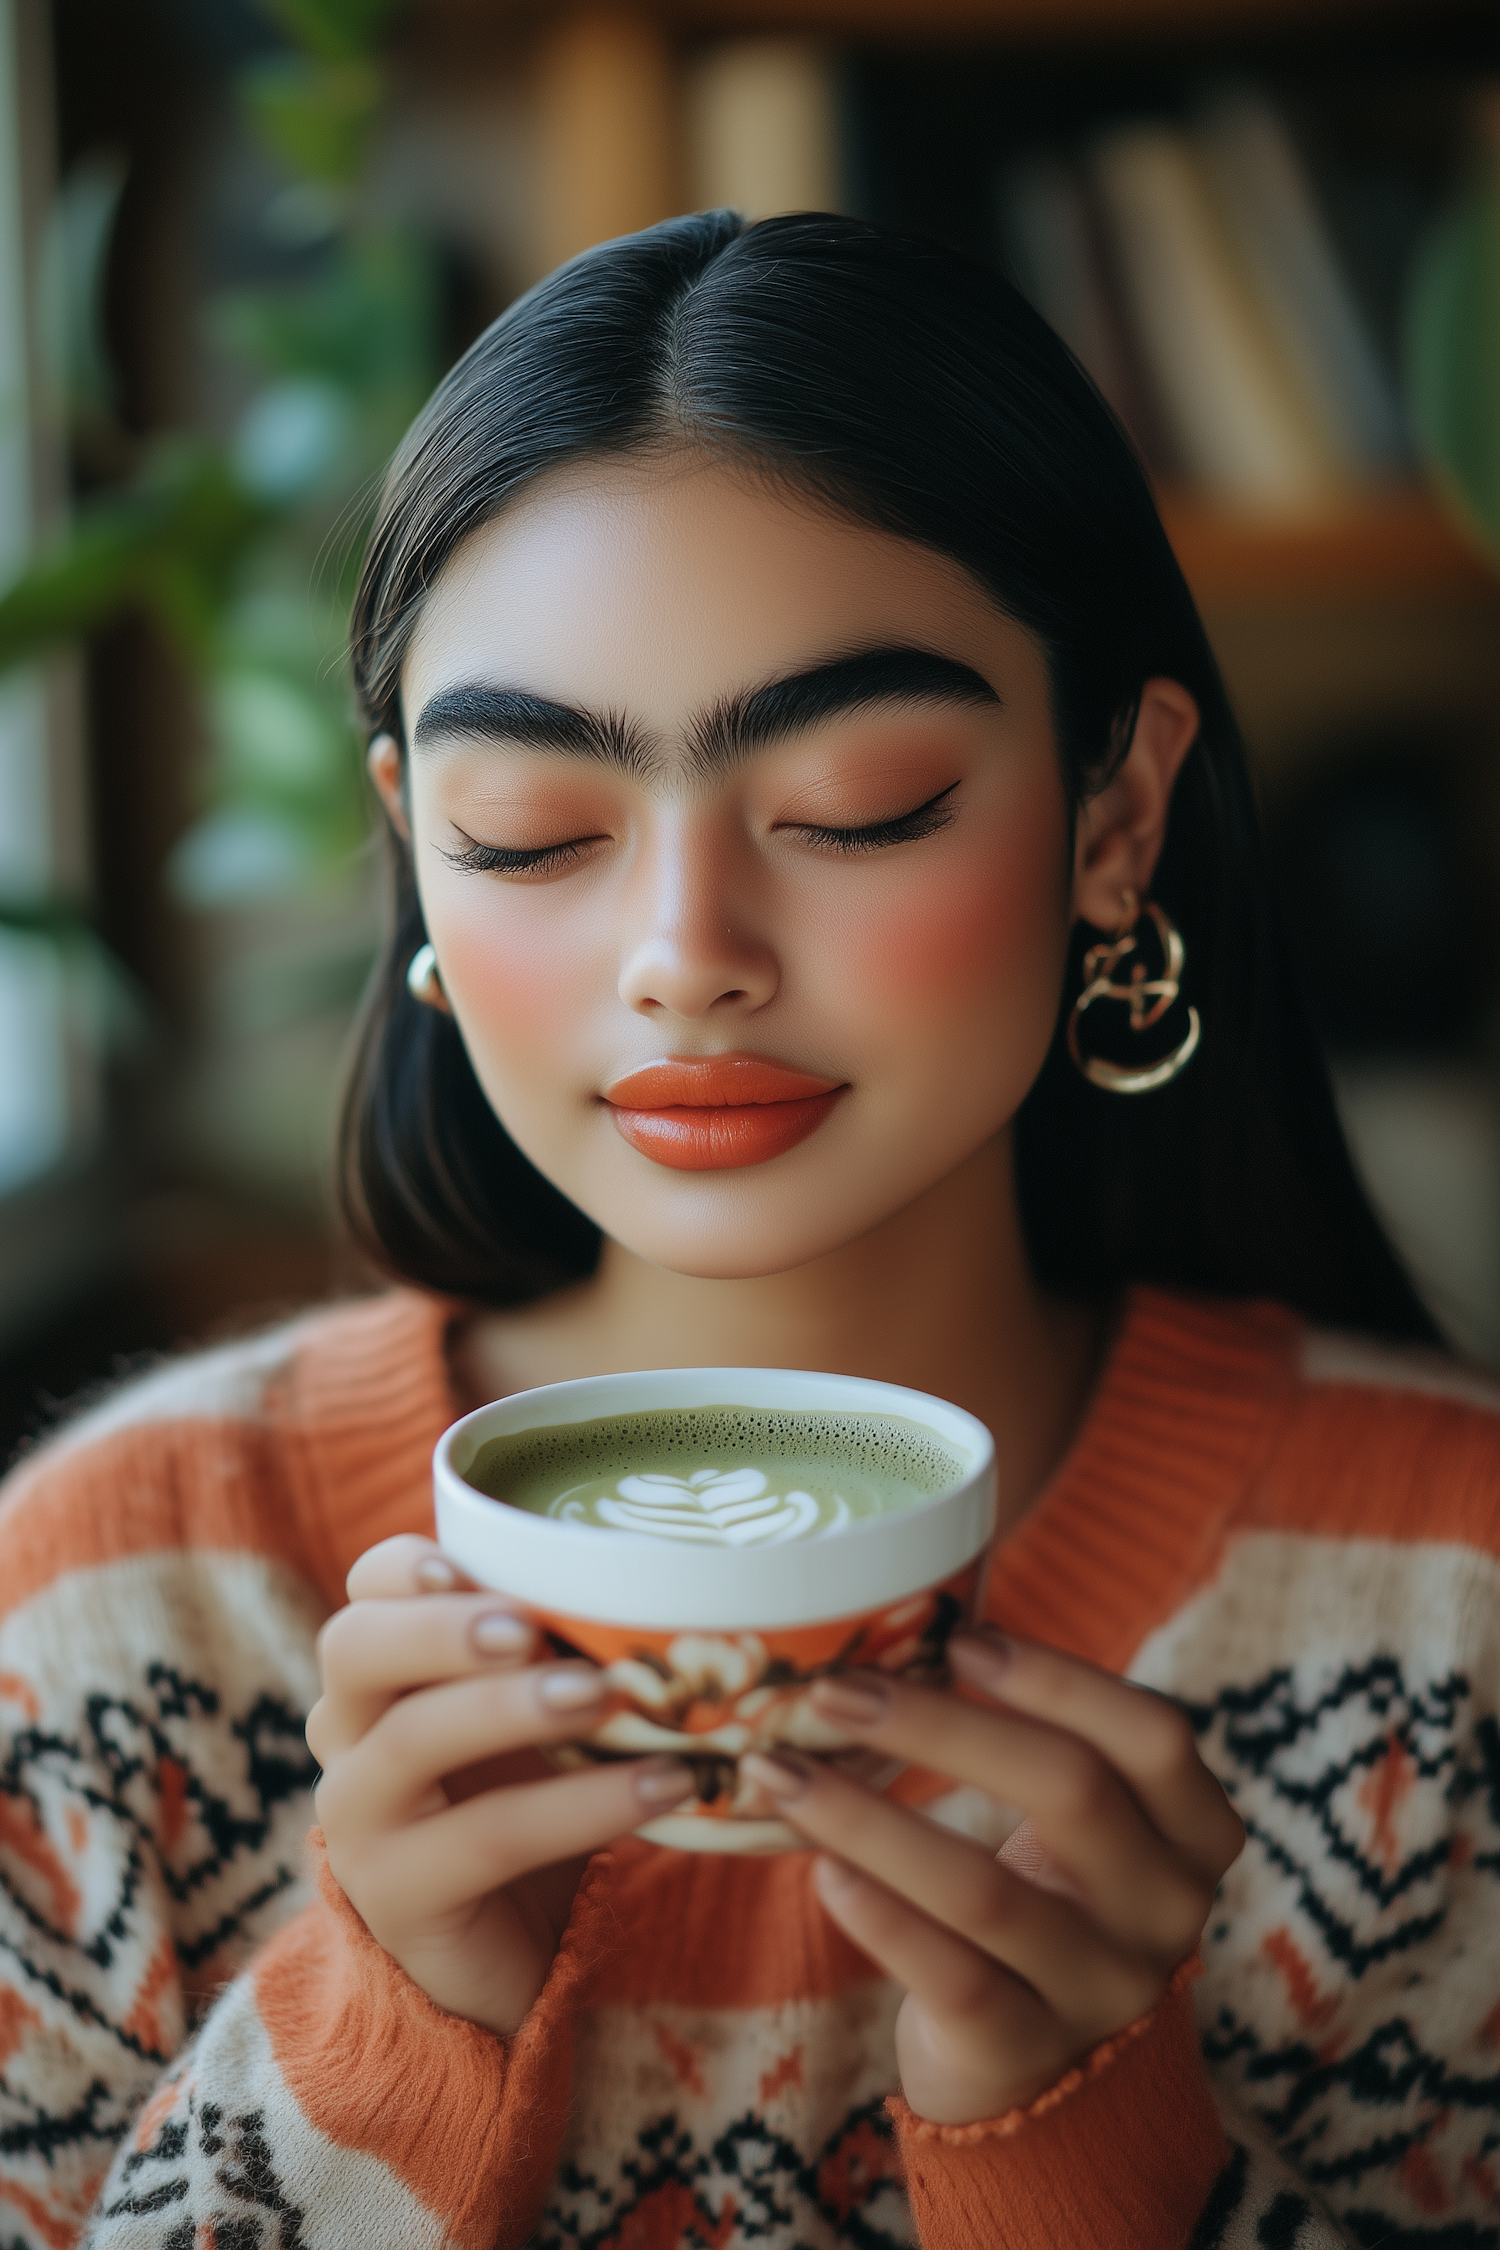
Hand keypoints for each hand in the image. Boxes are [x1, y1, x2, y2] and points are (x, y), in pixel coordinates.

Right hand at [307, 1534, 694, 2036]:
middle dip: (441, 1627)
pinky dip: (579, 1807)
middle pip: (356, 1650)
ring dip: (511, 1709)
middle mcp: (349, 1736)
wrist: (505, 1953)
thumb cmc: (527, 1798)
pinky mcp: (401, 1897)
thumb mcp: (538, 1714)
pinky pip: (485, 1839)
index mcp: (380, 1673)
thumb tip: (671, 1586)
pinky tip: (662, 1787)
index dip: (405, 1567)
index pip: (365, 1592)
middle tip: (532, 1629)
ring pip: (412, 1740)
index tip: (468, 1561)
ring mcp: (361, 1821)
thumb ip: (562, 1652)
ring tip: (605, 1697)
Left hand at [741, 1628, 1242, 2124]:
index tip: (958, 1636)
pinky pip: (951, 1977)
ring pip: (986, 1891)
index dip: (1058, 1679)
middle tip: (834, 1689)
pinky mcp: (1027, 2052)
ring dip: (869, 1821)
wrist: (1051, 2075)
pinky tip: (821, 1870)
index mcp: (1194, 1832)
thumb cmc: (1049, 1896)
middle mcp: (1165, 1910)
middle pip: (1070, 1790)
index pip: (1154, 1735)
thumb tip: (903, 1624)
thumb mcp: (1084, 1823)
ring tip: (781, 1771)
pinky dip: (881, 1918)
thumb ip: (1038, 1739)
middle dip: (940, 1725)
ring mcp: (1101, 1988)